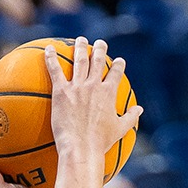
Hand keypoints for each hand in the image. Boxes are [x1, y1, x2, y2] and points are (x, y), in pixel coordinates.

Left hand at [46, 38, 140, 171]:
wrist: (81, 148)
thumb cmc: (101, 142)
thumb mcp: (120, 129)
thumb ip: (130, 117)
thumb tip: (139, 109)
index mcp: (109, 92)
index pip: (116, 73)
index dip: (118, 65)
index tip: (119, 61)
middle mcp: (94, 85)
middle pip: (98, 61)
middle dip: (100, 49)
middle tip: (99, 43)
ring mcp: (77, 87)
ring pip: (79, 60)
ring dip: (80, 48)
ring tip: (81, 40)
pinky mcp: (61, 91)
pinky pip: (55, 70)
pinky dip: (51, 57)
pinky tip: (48, 48)